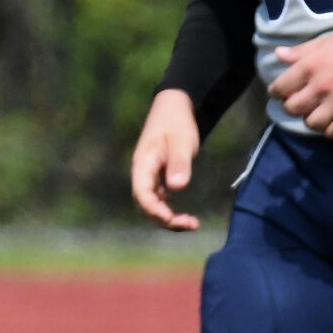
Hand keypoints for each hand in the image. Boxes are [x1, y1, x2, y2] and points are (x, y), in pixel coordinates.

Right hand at [131, 89, 202, 230]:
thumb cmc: (177, 122)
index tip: (171, 219)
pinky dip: (170, 210)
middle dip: (163, 219)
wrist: (174, 107)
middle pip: (144, 204)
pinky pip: (159, 199)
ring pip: (151, 204)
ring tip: (191, 224)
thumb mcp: (182, 142)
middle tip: (190, 224)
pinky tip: (185, 216)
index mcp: (143, 163)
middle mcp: (142, 173)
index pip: (142, 193)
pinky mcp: (158, 177)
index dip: (154, 210)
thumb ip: (179, 163)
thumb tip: (177, 188)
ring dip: (167, 218)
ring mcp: (149, 176)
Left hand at [270, 23, 332, 136]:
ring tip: (317, 112)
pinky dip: (329, 129)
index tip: (282, 93)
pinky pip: (332, 132)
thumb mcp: (323, 42)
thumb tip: (278, 54)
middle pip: (292, 108)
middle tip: (300, 103)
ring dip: (311, 119)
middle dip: (292, 107)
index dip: (278, 92)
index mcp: (308, 67)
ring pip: (311, 123)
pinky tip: (332, 121)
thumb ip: (299, 52)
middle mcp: (319, 86)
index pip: (280, 88)